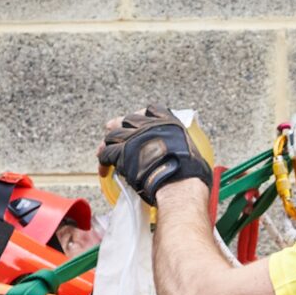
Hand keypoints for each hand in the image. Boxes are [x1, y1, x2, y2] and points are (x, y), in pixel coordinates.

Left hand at [98, 108, 212, 203]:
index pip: (149, 110)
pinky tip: (104, 170)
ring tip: (104, 153)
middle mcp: (149, 125)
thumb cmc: (191, 174)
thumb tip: (187, 158)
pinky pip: (106, 154)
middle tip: (113, 134)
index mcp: (168, 122)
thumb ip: (182, 148)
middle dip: (119, 127)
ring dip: (108, 145)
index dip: (140, 116)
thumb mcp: (192, 151)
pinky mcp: (121, 152)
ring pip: (112, 136)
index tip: (137, 122)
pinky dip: (103, 162)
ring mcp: (133, 137)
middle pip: (126, 121)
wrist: (179, 184)